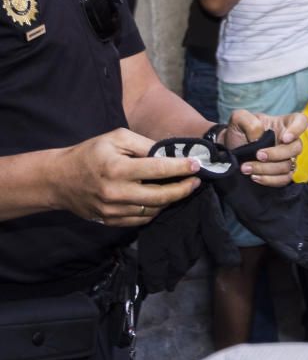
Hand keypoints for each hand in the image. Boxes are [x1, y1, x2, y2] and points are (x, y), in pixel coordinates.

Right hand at [54, 128, 200, 226]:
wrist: (59, 179)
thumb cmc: (90, 154)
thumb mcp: (115, 138)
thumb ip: (144, 144)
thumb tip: (170, 153)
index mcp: (117, 168)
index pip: (158, 170)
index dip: (181, 168)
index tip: (197, 166)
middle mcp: (116, 192)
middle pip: (161, 196)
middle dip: (184, 189)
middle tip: (196, 181)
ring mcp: (113, 210)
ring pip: (154, 210)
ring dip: (171, 200)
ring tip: (181, 189)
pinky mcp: (111, 221)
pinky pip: (142, 220)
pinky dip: (156, 210)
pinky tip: (161, 200)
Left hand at [220, 109, 307, 186]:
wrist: (231, 150)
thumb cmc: (239, 131)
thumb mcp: (238, 118)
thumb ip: (248, 121)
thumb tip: (259, 136)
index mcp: (283, 124)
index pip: (301, 121)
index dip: (297, 130)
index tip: (284, 138)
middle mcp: (289, 141)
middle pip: (296, 147)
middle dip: (277, 154)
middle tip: (258, 155)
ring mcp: (287, 158)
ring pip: (288, 166)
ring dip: (266, 169)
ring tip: (246, 168)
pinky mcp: (282, 173)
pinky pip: (284, 179)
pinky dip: (269, 180)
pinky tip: (255, 176)